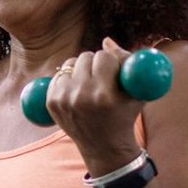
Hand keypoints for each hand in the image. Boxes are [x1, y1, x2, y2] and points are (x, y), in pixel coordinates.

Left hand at [47, 37, 145, 172]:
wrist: (104, 146)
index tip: (113, 72)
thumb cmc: (125, 115)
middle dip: (95, 63)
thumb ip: (126, 62)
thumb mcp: (136, 91)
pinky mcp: (51, 103)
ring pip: (69, 63)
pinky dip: (68, 78)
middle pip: (85, 57)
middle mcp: (81, 97)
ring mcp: (63, 101)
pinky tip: (77, 90)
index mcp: (104, 95)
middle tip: (101, 77)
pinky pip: (58, 75)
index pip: (103, 56)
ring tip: (89, 84)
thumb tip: (106, 40)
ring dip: (80, 69)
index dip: (111, 61)